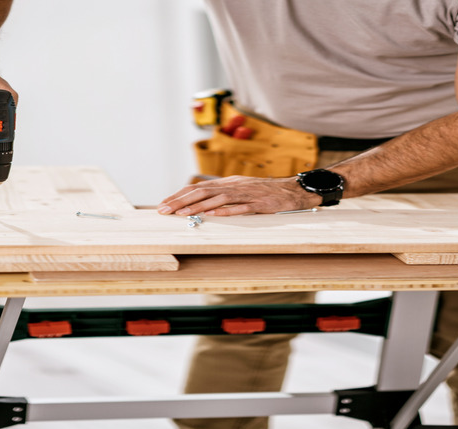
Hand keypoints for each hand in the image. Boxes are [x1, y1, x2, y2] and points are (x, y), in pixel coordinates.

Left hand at [157, 176, 321, 215]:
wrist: (292, 190)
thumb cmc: (265, 193)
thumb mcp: (240, 190)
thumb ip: (222, 195)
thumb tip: (201, 202)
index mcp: (228, 183)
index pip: (198, 188)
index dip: (180, 195)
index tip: (164, 204)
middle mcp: (234, 186)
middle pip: (202, 192)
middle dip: (181, 201)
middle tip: (165, 210)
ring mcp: (246, 194)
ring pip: (218, 199)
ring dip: (198, 207)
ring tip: (182, 214)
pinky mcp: (259, 204)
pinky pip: (241, 207)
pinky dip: (227, 211)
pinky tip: (214, 215)